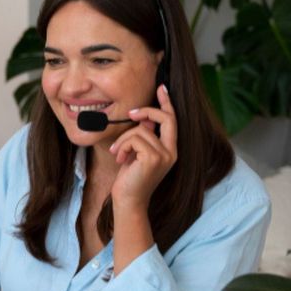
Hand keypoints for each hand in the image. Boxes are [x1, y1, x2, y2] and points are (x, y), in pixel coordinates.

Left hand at [108, 84, 177, 208]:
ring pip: (140, 130)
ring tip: (118, 154)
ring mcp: (164, 155)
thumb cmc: (130, 179)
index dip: (167, 103)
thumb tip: (145, 119)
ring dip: (123, 140)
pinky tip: (119, 159)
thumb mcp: (138, 153)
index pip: (172, 121)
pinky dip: (122, 146)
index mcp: (170, 150)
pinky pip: (134, 138)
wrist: (128, 202)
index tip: (162, 88)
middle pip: (165, 118)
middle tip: (131, 112)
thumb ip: (145, 137)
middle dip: (147, 111)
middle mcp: (171, 152)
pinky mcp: (153, 158)